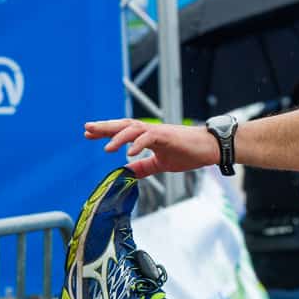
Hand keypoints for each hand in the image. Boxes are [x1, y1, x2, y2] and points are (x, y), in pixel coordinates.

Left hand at [84, 119, 217, 177]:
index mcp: (148, 136)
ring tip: (106, 148)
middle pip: (123, 125)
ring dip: (119, 137)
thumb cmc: (189, 153)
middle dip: (105, 127)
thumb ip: (144, 167)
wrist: (211, 148)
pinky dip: (138, 144)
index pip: (122, 131)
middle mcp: (151, 131)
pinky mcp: (168, 136)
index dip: (105, 132)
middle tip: (87, 129)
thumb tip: (127, 173)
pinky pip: (150, 137)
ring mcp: (159, 132)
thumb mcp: (161, 163)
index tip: (88, 134)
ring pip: (134, 129)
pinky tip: (129, 153)